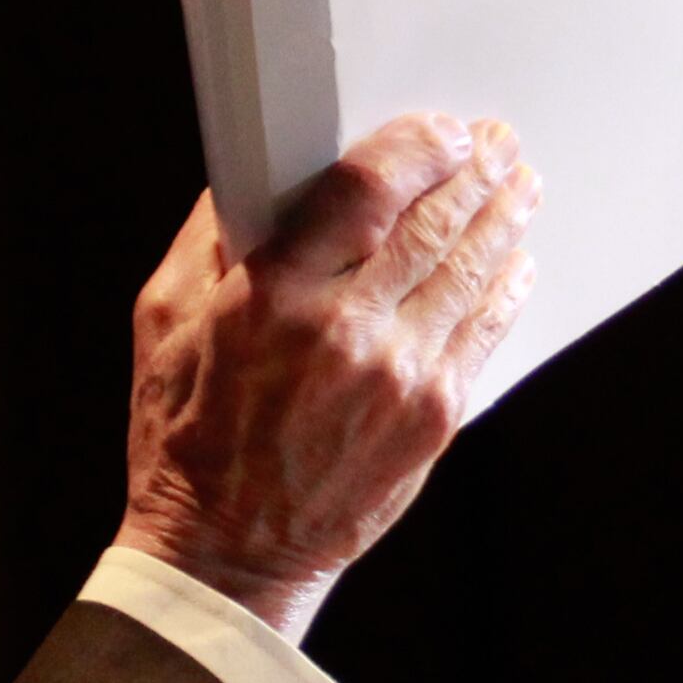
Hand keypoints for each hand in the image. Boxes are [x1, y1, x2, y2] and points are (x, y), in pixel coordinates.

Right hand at [110, 114, 539, 643]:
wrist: (227, 553)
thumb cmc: (187, 438)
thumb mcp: (163, 325)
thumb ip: (208, 242)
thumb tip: (249, 175)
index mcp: (271, 295)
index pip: (365, 188)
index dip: (414, 146)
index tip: (439, 129)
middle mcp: (344, 329)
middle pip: (434, 222)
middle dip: (474, 171)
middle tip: (496, 142)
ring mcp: (399, 375)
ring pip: (471, 271)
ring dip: (502, 219)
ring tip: (519, 185)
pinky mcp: (433, 417)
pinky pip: (483, 333)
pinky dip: (504, 289)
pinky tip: (514, 263)